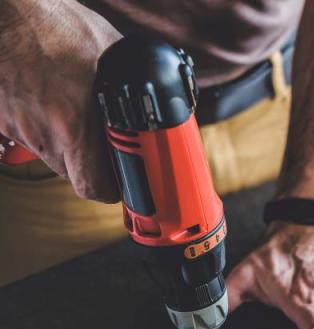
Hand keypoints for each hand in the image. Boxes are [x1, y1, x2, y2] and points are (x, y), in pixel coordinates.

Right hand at [0, 1, 120, 201]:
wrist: (6, 13)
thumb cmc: (56, 26)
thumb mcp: (112, 53)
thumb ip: (134, 81)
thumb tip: (162, 92)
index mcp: (74, 124)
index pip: (93, 186)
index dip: (112, 189)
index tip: (124, 181)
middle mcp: (43, 133)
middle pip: (73, 174)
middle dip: (92, 165)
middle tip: (106, 147)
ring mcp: (17, 127)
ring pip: (50, 154)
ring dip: (66, 144)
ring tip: (75, 113)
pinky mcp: (1, 119)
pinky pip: (26, 133)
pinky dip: (40, 125)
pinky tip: (49, 99)